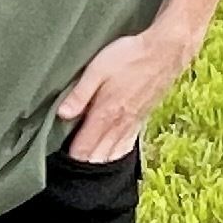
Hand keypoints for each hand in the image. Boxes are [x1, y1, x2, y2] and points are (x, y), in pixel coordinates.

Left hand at [55, 18, 202, 162]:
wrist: (165, 52)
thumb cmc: (128, 56)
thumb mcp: (96, 70)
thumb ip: (79, 94)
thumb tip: (62, 115)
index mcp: (105, 113)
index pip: (84, 146)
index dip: (71, 157)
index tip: (58, 162)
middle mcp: (119, 124)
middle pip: (98, 154)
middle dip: (83, 163)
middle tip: (69, 170)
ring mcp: (133, 123)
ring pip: (114, 152)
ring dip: (100, 161)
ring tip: (87, 168)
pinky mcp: (142, 118)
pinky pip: (128, 144)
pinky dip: (118, 154)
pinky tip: (113, 157)